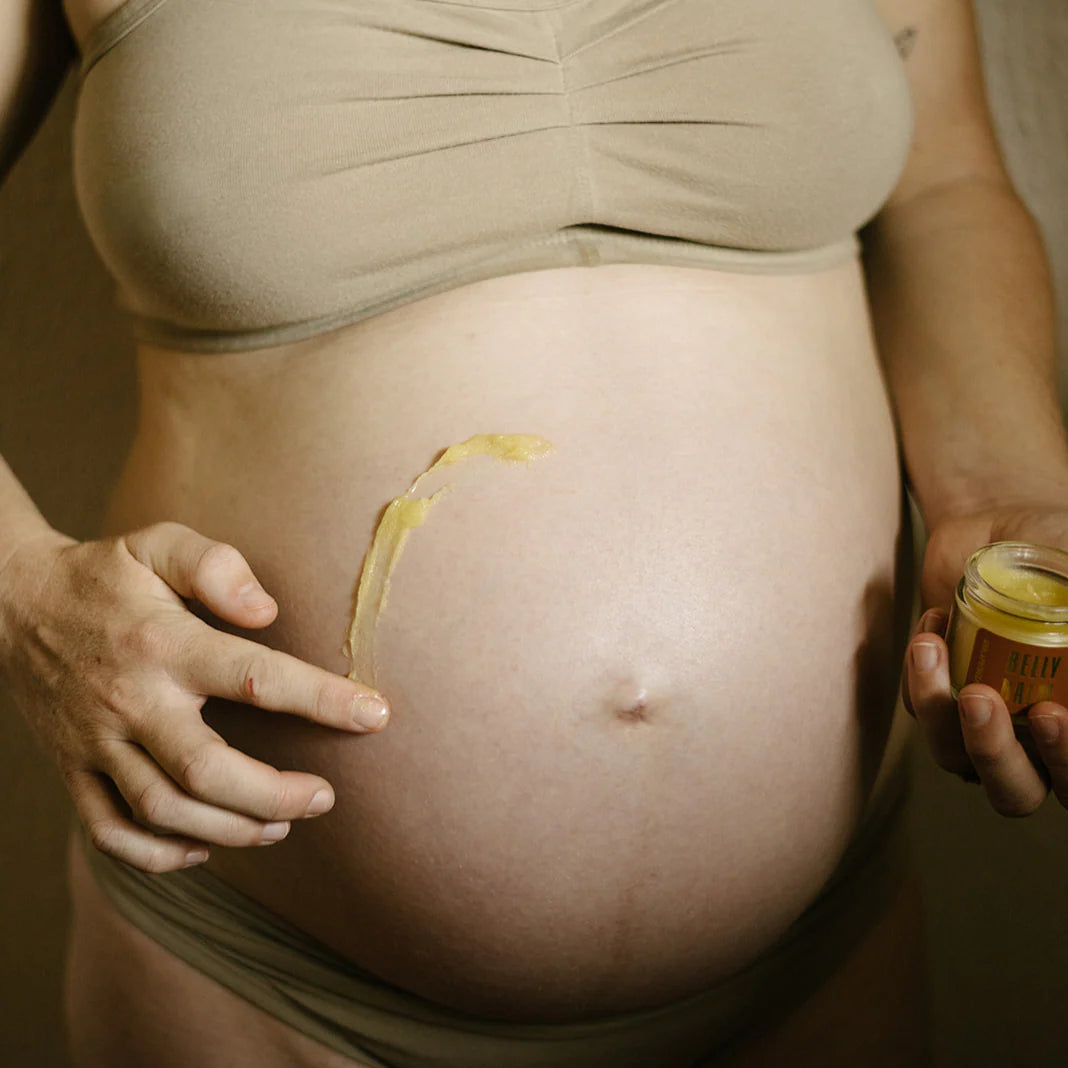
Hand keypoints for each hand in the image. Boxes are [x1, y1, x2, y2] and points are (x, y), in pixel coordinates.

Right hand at [0, 521, 389, 871]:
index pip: (255, 677)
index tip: (375, 715)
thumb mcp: (156, 543)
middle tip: (324, 797)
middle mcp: (131, 701)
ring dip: (230, 829)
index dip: (322, 700)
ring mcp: (96, 742)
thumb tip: (268, 611)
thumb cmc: (104, 574)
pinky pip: (110, 833)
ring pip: (163, 811)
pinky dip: (159, 855)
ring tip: (282, 825)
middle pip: (205, 770)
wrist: (9, 604)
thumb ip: (215, 566)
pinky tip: (205, 848)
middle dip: (274, 795)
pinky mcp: (72, 770)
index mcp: (164, 644)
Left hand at [903, 502, 1067, 814]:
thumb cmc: (1061, 553)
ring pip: (952, 759)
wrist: (1004, 531)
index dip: (1066, 762)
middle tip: (979, 699)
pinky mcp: (937, 699)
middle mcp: (1036, 743)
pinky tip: (934, 622)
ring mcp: (982, 725)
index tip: (1051, 713)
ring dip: (936, 710)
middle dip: (993, 754)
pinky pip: (918, 709)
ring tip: (932, 647)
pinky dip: (919, 672)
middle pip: (1014, 794)